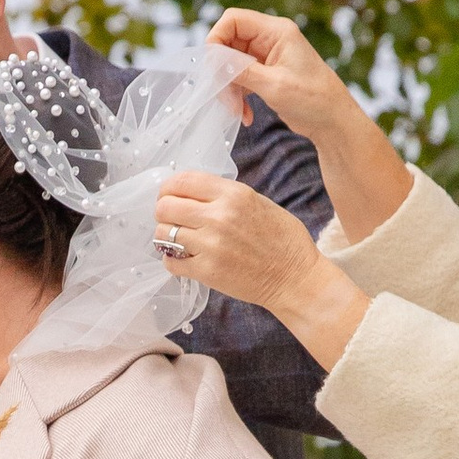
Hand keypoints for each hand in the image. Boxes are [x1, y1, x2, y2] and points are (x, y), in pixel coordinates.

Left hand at [152, 171, 368, 371]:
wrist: (295, 278)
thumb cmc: (282, 240)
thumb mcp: (258, 202)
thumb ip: (225, 195)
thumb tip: (195, 193)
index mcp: (233, 194)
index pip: (182, 181)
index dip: (168, 188)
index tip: (168, 195)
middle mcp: (219, 216)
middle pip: (165, 206)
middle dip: (163, 212)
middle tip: (172, 220)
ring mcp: (211, 245)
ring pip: (163, 233)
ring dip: (166, 237)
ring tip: (179, 241)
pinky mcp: (207, 271)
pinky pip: (171, 261)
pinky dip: (173, 260)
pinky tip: (185, 259)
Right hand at [205, 9, 413, 239]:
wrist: (334, 123)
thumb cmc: (313, 100)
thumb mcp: (274, 85)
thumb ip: (240, 70)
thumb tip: (212, 60)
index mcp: (277, 31)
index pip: (233, 19)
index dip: (217, 39)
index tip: (212, 66)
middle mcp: (271, 38)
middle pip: (230, 42)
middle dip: (222, 71)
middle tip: (224, 97)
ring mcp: (268, 56)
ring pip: (232, 63)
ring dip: (230, 88)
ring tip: (237, 111)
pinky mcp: (266, 73)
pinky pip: (241, 78)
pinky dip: (239, 95)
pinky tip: (245, 115)